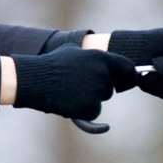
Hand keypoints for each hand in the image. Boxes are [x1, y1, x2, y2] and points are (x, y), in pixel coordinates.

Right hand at [8, 46, 138, 120]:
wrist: (35, 80)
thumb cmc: (51, 63)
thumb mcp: (72, 50)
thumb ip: (91, 55)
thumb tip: (103, 58)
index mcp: (101, 57)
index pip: (127, 67)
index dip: (126, 75)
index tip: (125, 81)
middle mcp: (102, 73)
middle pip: (109, 87)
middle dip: (98, 89)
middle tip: (78, 86)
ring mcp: (97, 91)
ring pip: (100, 99)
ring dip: (89, 100)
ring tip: (69, 92)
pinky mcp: (90, 107)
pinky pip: (93, 113)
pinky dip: (83, 112)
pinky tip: (68, 103)